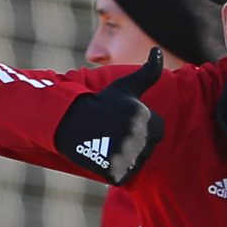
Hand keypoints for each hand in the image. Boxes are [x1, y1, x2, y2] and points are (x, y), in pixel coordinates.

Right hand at [54, 48, 164, 184]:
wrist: (68, 122)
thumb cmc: (100, 103)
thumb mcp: (125, 86)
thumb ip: (148, 72)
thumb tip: (158, 50)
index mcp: (146, 118)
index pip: (158, 130)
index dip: (142, 127)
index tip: (123, 121)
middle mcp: (139, 137)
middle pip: (149, 148)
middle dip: (135, 143)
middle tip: (113, 133)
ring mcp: (128, 156)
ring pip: (137, 163)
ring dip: (126, 157)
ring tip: (108, 144)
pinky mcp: (117, 173)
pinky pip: (125, 176)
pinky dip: (116, 171)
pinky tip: (103, 157)